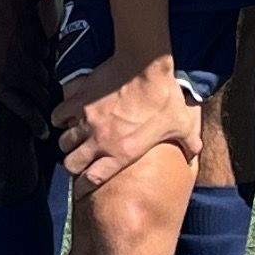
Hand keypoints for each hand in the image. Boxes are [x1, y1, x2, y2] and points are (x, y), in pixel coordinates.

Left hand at [0, 0, 54, 126]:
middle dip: (40, 106)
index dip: (36, 125)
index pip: (25, 113)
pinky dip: (44, 63)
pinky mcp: (38, 40)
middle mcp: (18, 75)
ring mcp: (31, 58)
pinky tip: (38, 60)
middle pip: (39, 98)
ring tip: (39, 90)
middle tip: (40, 112)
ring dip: (43, 86)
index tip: (42, 132)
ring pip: (45, 79)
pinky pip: (46, 58)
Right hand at [54, 51, 199, 186]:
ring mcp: (86, 121)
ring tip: (72, 140)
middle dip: (72, 165)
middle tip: (77, 160)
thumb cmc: (164, 96)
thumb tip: (195, 154)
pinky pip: (58, 114)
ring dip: (67, 143)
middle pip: (71, 164)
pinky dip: (59, 117)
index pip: (92, 180)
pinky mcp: (79, 100)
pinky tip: (65, 116)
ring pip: (63, 141)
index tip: (81, 189)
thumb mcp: (182, 124)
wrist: (146, 66)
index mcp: (122, 153)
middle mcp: (100, 141)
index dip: (83, 188)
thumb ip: (189, 143)